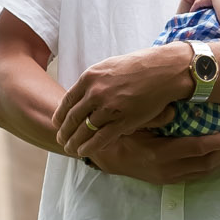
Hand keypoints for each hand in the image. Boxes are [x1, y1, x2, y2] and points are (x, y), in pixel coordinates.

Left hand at [56, 46, 190, 154]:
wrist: (163, 71)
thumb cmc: (138, 66)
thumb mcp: (108, 67)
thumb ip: (93, 81)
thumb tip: (82, 94)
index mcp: (89, 78)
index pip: (67, 101)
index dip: (60, 115)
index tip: (57, 123)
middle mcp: (95, 93)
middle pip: (73, 118)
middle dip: (64, 131)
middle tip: (61, 139)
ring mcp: (109, 108)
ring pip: (85, 130)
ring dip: (75, 142)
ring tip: (70, 149)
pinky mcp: (123, 121)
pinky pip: (101, 138)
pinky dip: (90, 147)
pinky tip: (83, 152)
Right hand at [81, 128, 219, 184]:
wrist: (107, 157)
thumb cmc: (121, 134)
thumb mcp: (132, 122)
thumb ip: (153, 116)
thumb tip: (174, 107)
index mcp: (158, 154)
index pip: (195, 150)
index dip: (217, 142)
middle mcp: (166, 170)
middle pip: (205, 164)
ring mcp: (168, 178)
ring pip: (203, 172)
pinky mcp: (169, 181)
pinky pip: (196, 175)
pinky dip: (212, 166)